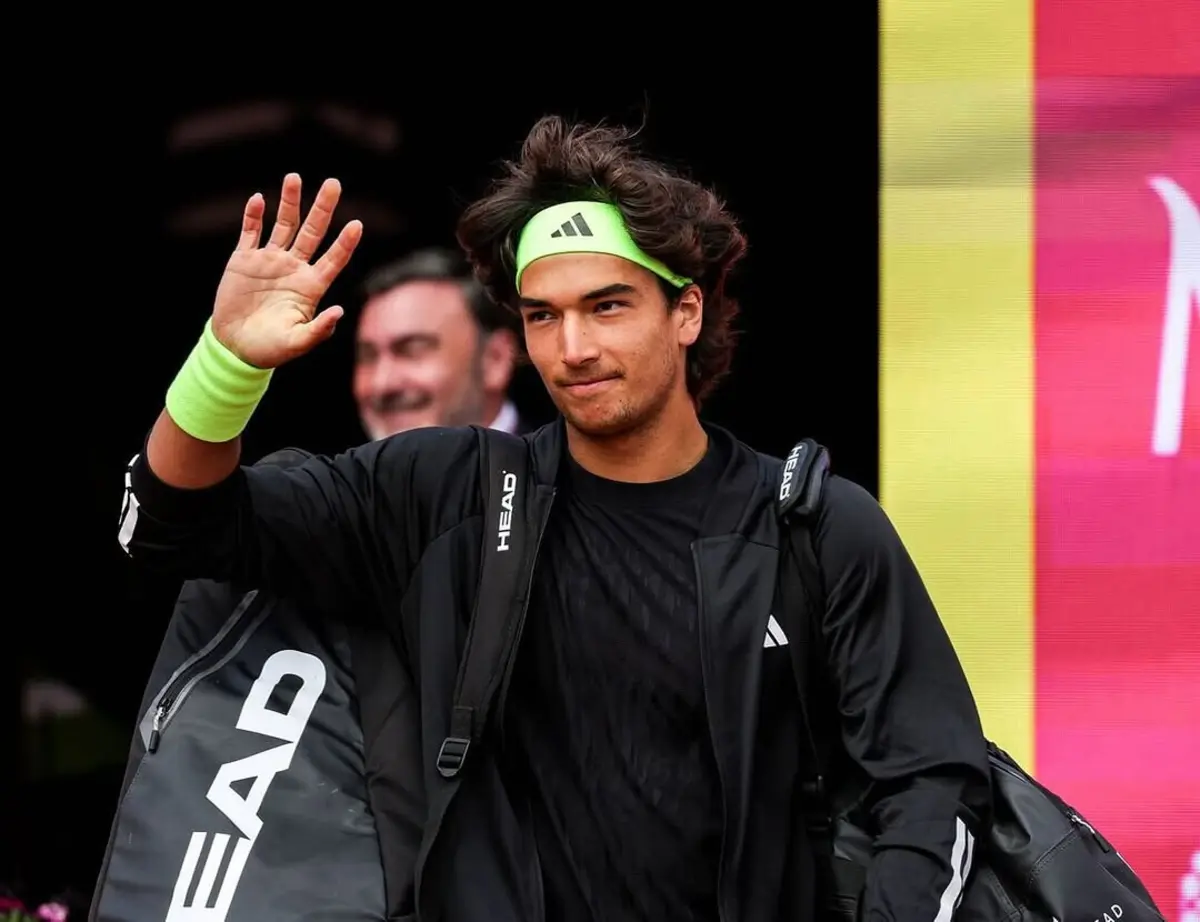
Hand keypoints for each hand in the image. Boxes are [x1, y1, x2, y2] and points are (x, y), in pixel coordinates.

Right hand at [211, 174, 361, 367]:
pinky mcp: (244, 260)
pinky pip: (250, 232)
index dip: (345, 243)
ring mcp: (269, 261)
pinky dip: (253, 216)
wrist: (236, 347)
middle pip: (312, 232)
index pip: (334, 259)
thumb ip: (319, 330)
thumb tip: (338, 312)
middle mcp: (294, 268)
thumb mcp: (297, 343)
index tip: (357, 224)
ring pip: (283, 224)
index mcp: (311, 286)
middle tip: (334, 183)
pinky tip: (259, 199)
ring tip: (295, 178)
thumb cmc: (271, 348)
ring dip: (289, 202)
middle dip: (322, 208)